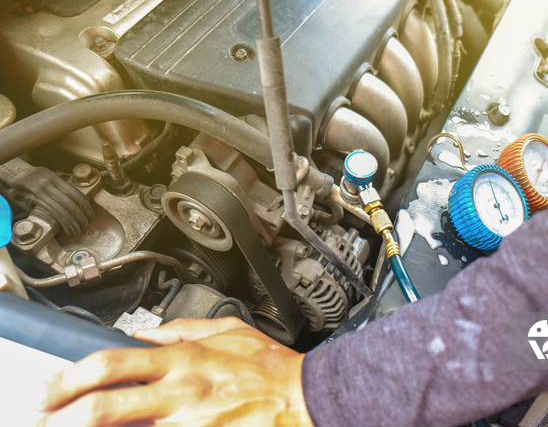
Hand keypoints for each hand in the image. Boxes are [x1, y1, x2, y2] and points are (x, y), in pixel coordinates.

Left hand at [38, 318, 312, 426]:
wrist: (305, 398)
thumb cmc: (272, 367)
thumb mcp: (229, 331)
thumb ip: (184, 329)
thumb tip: (148, 332)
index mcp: (184, 359)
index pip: (113, 362)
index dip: (72, 375)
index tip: (54, 386)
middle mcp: (179, 392)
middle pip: (103, 404)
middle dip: (62, 414)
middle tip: (43, 418)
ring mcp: (187, 424)